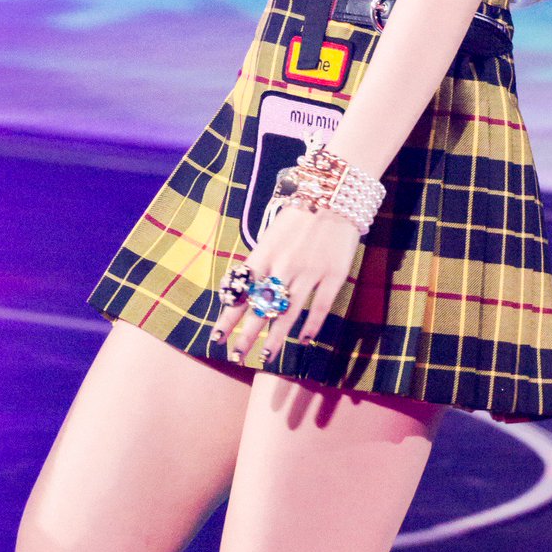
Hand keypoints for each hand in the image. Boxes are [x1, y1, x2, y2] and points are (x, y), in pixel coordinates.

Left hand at [212, 201, 360, 364]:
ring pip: (289, 312)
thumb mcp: (272, 234)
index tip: (216, 337)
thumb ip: (261, 261)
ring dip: (276, 337)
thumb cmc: (301, 214)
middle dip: (247, 334)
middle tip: (237, 355)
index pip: (241, 291)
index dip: (228, 316)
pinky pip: (320, 306)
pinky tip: (304, 340)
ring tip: (266, 356)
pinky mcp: (333, 275)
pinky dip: (312, 324)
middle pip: (262, 307)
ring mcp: (310, 272)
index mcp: (265, 254)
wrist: (335, 195)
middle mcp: (284, 266)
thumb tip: (247, 289)